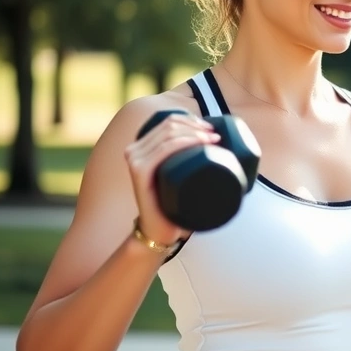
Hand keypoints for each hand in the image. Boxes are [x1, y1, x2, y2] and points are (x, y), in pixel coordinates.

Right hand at [123, 112, 219, 245]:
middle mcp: (135, 150)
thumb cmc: (172, 203)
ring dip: (195, 132)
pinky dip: (185, 142)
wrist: (159, 231)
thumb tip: (214, 142)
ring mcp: (135, 160)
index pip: (168, 121)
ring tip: (214, 140)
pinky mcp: (140, 172)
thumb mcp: (176, 175)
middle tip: (216, 136)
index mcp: (141, 147)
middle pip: (170, 125)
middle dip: (197, 125)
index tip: (212, 129)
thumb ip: (184, 160)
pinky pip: (164, 149)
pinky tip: (200, 143)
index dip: (192, 119)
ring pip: (169, 133)